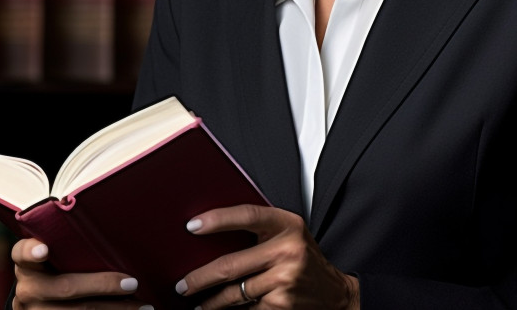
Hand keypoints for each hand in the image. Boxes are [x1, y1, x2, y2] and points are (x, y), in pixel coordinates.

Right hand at [10, 238, 150, 308]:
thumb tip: (114, 233)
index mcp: (26, 263)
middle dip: (102, 285)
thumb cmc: (59, 268)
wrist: (43, 304)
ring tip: (143, 307)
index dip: (32, 251)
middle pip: (65, 287)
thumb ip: (69, 244)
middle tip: (132, 283)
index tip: (45, 249)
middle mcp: (27, 288)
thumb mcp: (56, 256)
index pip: (23, 252)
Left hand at [173, 205, 359, 309]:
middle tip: (182, 284)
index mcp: (288, 225)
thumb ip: (261, 227)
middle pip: (231, 265)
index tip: (192, 226)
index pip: (247, 216)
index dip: (218, 219)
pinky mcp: (282, 305)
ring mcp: (285, 281)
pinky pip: (247, 309)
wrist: (334, 292)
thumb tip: (212, 231)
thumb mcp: (289, 232)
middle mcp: (288, 251)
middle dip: (200, 277)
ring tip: (197, 302)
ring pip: (234, 293)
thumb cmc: (303, 257)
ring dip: (211, 301)